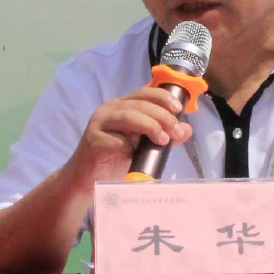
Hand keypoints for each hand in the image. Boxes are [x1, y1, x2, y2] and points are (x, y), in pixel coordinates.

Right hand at [68, 85, 196, 183]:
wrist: (86, 180)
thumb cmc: (114, 160)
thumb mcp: (142, 145)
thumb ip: (163, 135)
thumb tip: (187, 130)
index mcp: (122, 106)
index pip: (145, 93)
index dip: (163, 98)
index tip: (179, 110)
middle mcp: (110, 110)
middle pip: (140, 104)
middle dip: (162, 116)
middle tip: (176, 132)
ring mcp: (100, 123)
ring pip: (129, 116)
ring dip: (150, 126)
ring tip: (163, 140)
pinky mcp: (94, 141)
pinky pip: (117, 140)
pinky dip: (130, 146)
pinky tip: (136, 155)